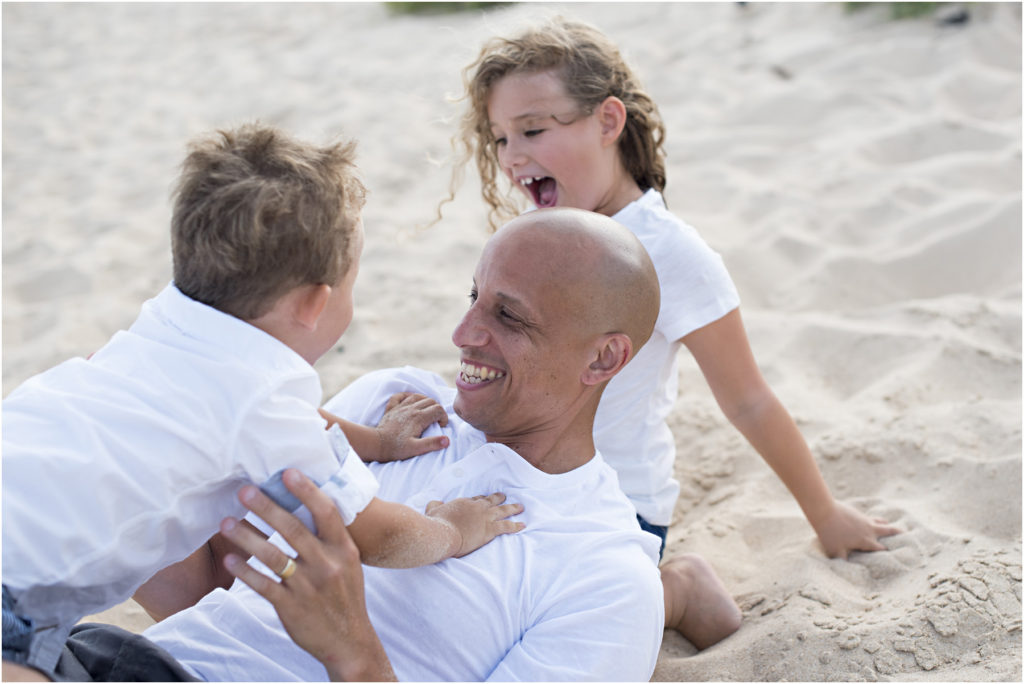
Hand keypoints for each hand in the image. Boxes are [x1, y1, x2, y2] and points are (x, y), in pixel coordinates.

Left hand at [220, 469, 395, 680]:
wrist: (349, 640)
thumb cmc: (345, 595)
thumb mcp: (348, 563)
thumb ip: (330, 538)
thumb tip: (308, 504)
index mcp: (343, 549)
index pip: (326, 513)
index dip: (307, 491)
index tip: (287, 473)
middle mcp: (326, 565)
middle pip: (293, 529)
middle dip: (267, 508)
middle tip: (245, 491)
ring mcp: (308, 586)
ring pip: (273, 556)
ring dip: (247, 537)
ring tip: (226, 523)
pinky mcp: (291, 606)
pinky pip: (263, 585)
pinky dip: (245, 572)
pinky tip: (231, 560)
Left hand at [375, 392, 449, 461]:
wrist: (376, 444)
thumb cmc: (396, 448)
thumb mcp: (416, 449)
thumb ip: (432, 443)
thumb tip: (447, 440)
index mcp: (419, 417)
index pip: (438, 409)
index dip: (443, 417)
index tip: (441, 426)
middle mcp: (411, 409)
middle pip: (430, 401)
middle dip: (437, 409)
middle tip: (436, 420)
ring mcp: (400, 407)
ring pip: (417, 396)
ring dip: (425, 401)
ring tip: (427, 410)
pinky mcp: (392, 408)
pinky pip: (400, 396)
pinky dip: (407, 395)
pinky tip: (410, 400)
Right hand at [424, 492, 524, 556]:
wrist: (443, 533)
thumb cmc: (435, 523)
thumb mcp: (432, 510)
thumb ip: (434, 505)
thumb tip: (436, 502)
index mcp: (463, 503)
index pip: (475, 499)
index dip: (481, 499)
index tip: (484, 499)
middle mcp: (476, 508)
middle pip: (490, 501)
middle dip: (498, 498)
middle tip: (504, 496)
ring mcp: (484, 518)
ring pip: (502, 511)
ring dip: (512, 508)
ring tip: (520, 507)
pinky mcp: (489, 529)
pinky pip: (506, 526)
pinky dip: (515, 525)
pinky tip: (522, 525)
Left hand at [814, 500, 900, 559]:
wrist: (824, 511)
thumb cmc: (830, 533)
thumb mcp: (835, 551)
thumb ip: (842, 561)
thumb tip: (847, 572)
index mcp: (866, 541)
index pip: (882, 549)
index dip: (889, 554)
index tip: (898, 559)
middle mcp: (870, 530)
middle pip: (889, 531)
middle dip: (899, 534)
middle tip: (908, 536)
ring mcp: (865, 519)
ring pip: (882, 522)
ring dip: (889, 525)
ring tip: (895, 527)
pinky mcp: (858, 513)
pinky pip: (872, 517)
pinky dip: (877, 519)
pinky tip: (876, 520)